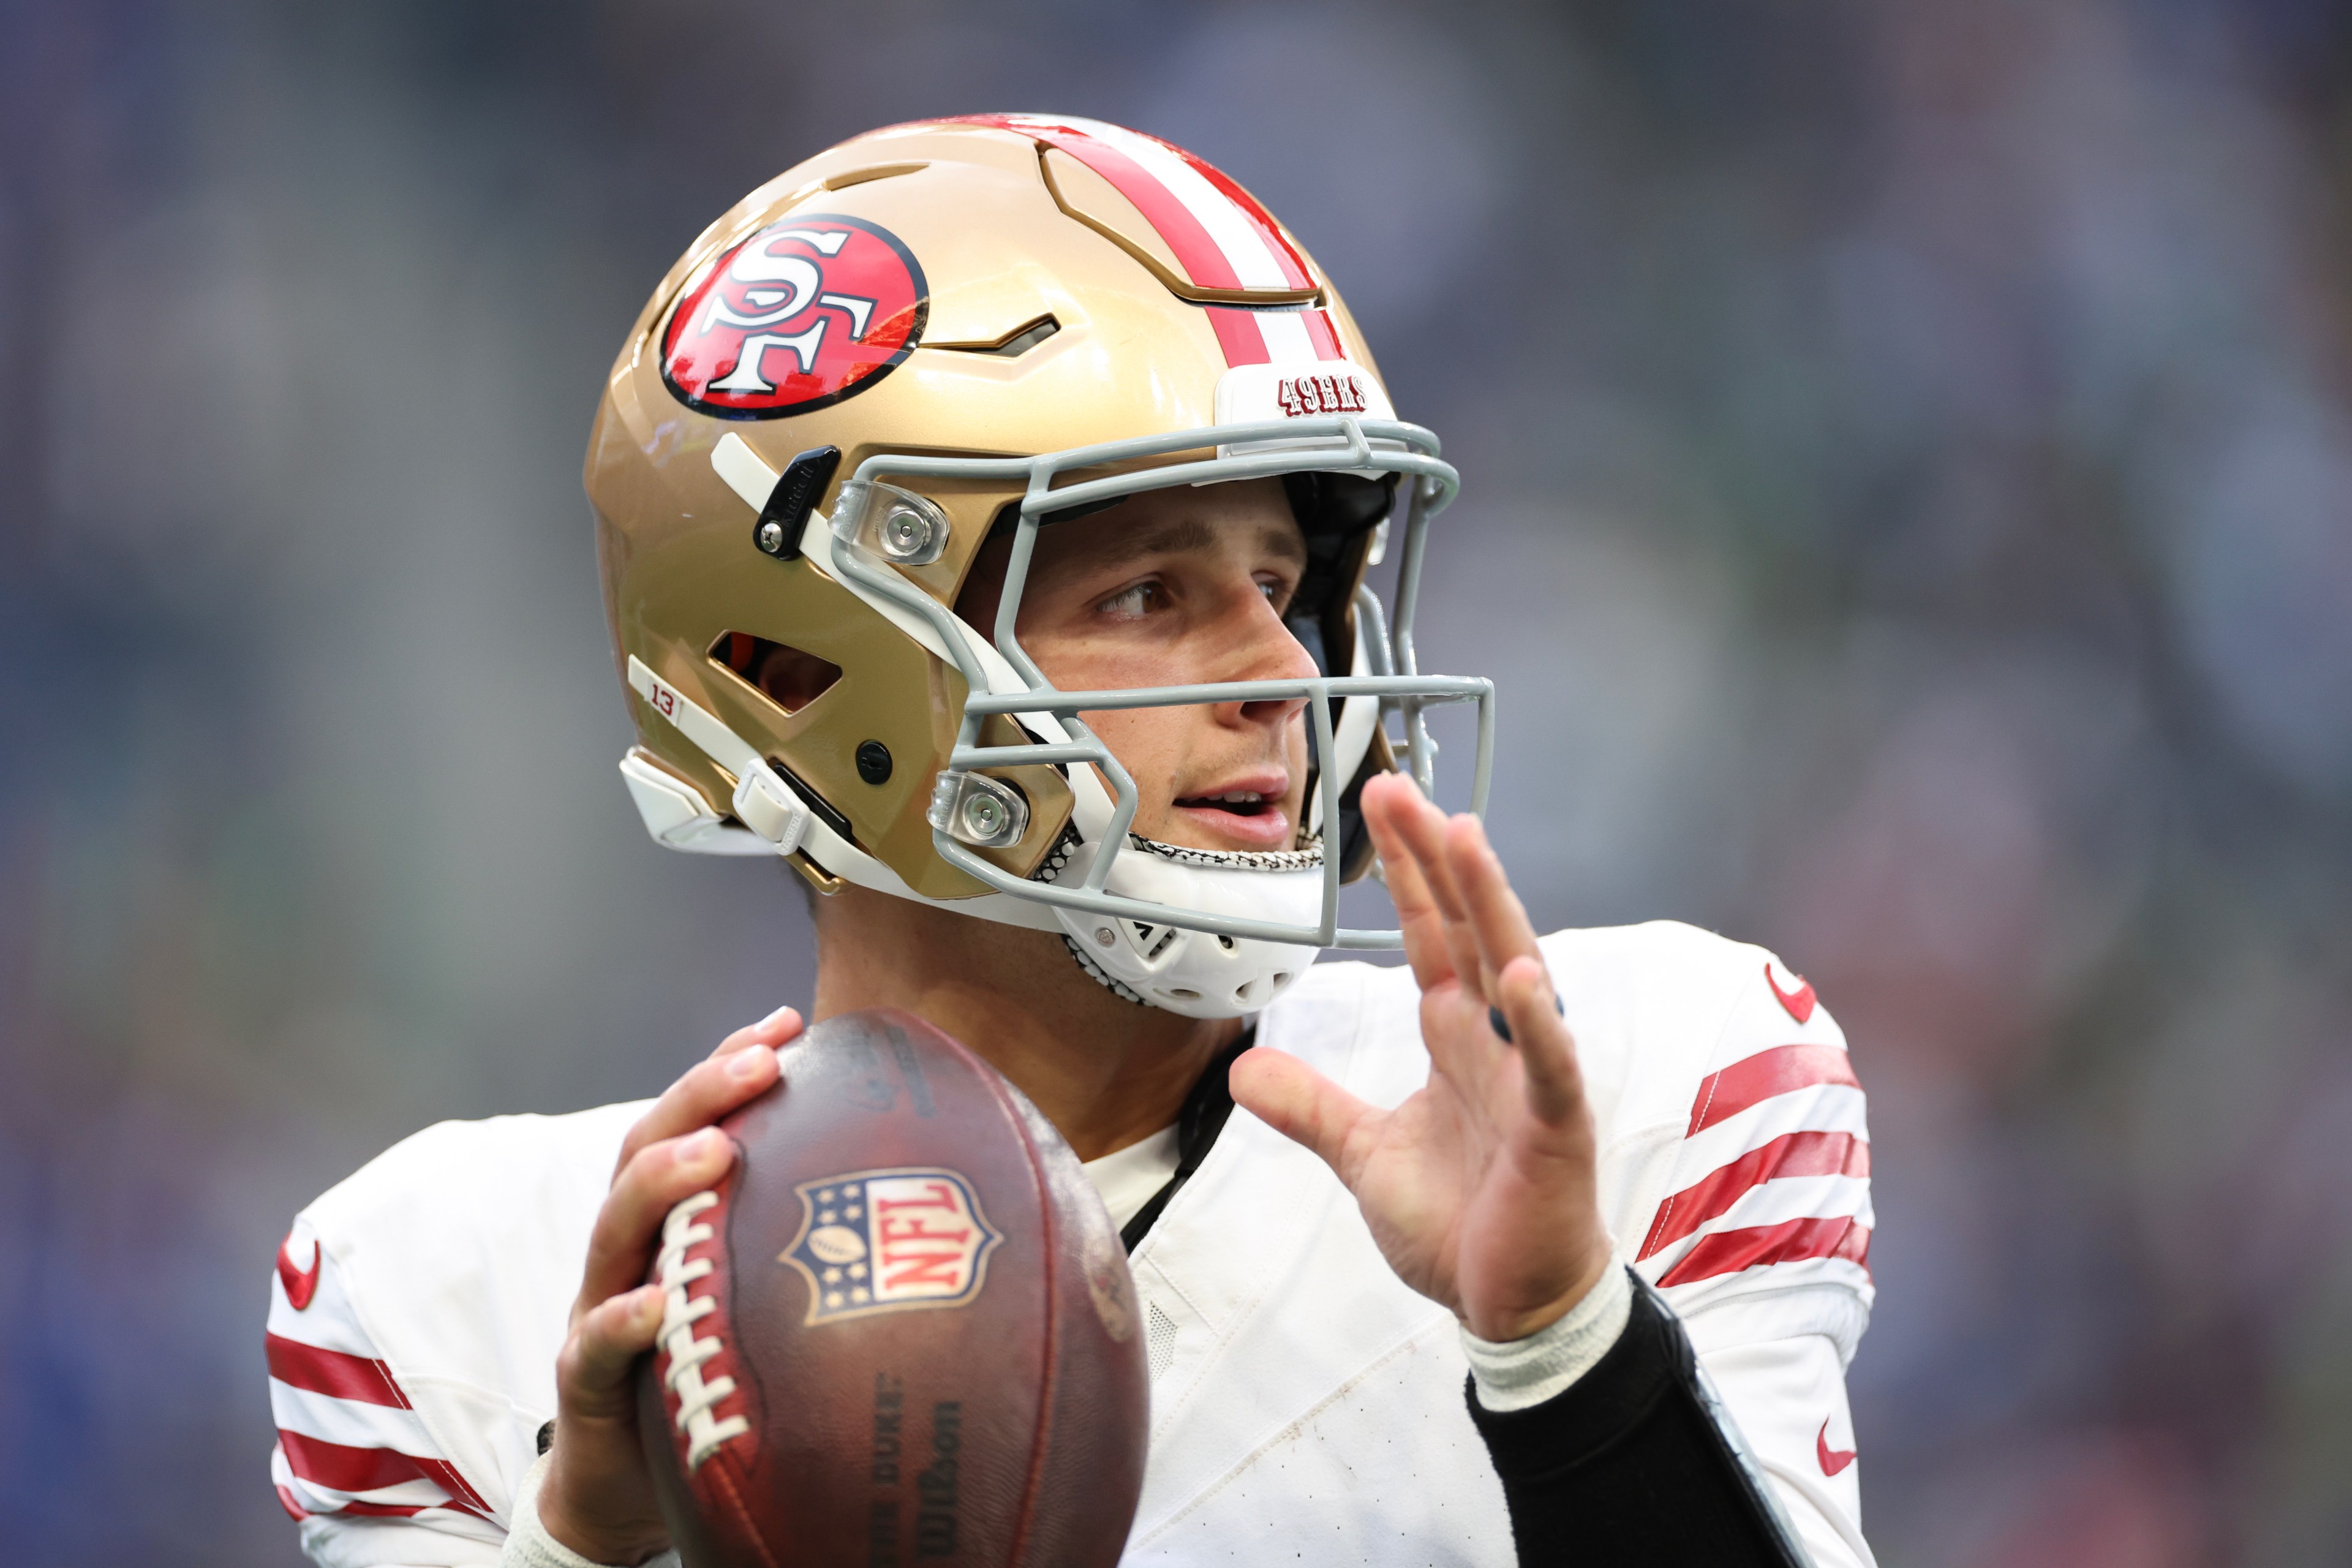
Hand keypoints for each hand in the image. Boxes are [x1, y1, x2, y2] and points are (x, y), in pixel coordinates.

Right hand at [537, 1006, 801, 1563]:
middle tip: (758, 1060)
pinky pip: (596, 1343)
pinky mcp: (586, 1380)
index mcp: (671, 1221)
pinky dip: (624, 1319)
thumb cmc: (704, 1371)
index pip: (691, 1122)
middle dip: (700, 1095)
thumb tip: (925, 1208)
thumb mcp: (756, 1297)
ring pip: (613, 1229)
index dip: (729, 1066)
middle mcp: (629, 1249)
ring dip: (661, 1182)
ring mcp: (598, 1307)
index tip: (789, 1020)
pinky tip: (657, 1301)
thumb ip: (806, 1247)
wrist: (623, 1484)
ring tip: (713, 1151)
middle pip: (646, 1151)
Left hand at [1230, 774, 1612, 1342]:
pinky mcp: (1555, 1131)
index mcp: (1457, 1040)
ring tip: (1465, 841)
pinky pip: (1549, 1070)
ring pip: (1515, 975)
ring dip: (1492, 908)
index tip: (1386, 803)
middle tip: (1403, 788)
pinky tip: (1520, 978)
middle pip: (1469, 931)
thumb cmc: (1461, 1227)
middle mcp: (1497, 1043)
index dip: (1410, 872)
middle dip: (1438, 860)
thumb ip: (1313, 1108)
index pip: (1433, 937)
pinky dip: (1536, 1026)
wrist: (1512, 1308)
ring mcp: (1531, 1081)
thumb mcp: (1365, 1157)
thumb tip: (1244, 1070)